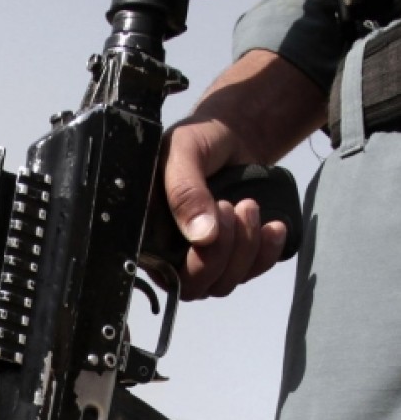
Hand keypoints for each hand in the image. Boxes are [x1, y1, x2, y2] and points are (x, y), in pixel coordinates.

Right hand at [162, 116, 286, 299]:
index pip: (164, 273)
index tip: (219, 211)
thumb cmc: (197, 139)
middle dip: (224, 253)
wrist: (229, 133)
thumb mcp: (184, 153)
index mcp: (146, 232)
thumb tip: (201, 237)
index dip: (196, 259)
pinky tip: (273, 226)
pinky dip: (267, 253)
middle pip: (195, 287)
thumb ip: (186, 192)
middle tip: (235, 207)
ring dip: (246, 249)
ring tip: (249, 205)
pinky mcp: (230, 256)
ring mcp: (199, 258)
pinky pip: (249, 274)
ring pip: (223, 284)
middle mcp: (168, 253)